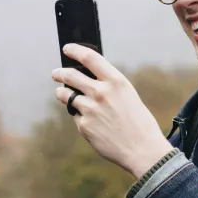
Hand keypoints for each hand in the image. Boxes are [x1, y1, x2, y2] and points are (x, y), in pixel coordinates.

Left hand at [51, 44, 172, 177]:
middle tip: (56, 73)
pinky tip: (90, 121)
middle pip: (70, 75)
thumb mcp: (128, 95)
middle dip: (60, 72)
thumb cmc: (138, 122)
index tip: (67, 48)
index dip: (75, 50)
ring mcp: (90, 109)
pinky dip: (79, 116)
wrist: (142, 149)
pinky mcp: (84, 126)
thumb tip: (86, 78)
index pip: (90, 58)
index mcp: (116, 81)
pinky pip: (75, 115)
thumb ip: (108, 85)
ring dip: (62, 93)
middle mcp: (101, 92)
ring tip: (62, 94)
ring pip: (65, 95)